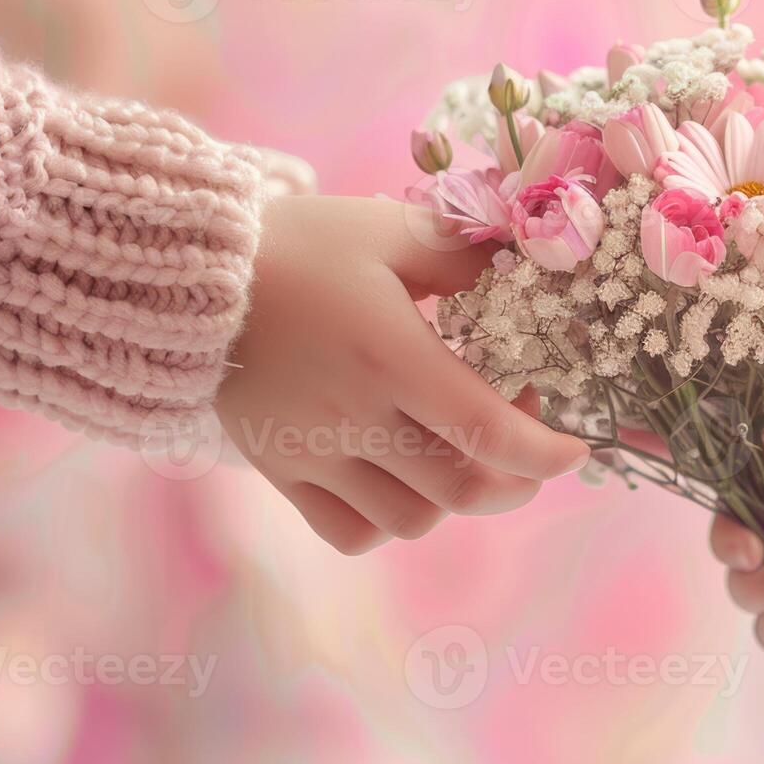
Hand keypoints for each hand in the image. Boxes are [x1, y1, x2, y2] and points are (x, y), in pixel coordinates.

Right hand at [218, 195, 590, 553]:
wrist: (186, 273)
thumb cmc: (300, 245)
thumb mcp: (387, 230)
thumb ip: (464, 255)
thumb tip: (537, 272)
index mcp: (387, 353)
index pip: (487, 430)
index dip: (545, 452)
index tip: (576, 448)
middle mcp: (350, 416)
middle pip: (459, 489)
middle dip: (515, 478)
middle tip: (526, 442)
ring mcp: (311, 453)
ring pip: (410, 520)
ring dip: (454, 498)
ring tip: (462, 453)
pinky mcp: (281, 472)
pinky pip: (351, 533)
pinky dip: (390, 522)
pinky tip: (404, 478)